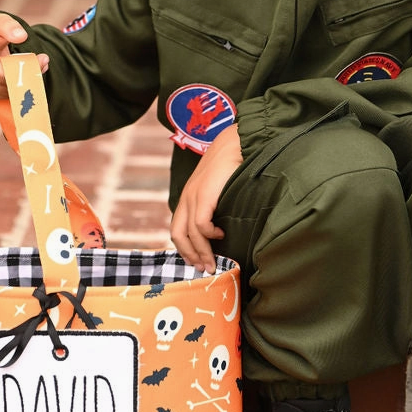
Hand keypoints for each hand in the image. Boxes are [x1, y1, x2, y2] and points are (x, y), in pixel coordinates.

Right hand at [0, 12, 48, 100]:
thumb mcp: (0, 21)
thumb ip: (10, 27)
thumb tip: (21, 36)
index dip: (19, 72)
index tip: (39, 61)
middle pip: (4, 84)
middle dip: (26, 76)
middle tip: (43, 63)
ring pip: (6, 92)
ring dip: (23, 83)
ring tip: (34, 66)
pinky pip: (3, 95)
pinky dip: (16, 87)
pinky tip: (21, 75)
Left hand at [171, 124, 241, 272]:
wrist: (234, 142)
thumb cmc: (230, 166)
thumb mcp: (217, 189)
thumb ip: (214, 207)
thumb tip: (222, 231)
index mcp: (187, 198)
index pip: (177, 229)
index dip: (184, 249)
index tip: (196, 262)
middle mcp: (187, 198)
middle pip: (178, 235)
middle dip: (190, 256)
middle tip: (204, 269)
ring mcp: (194, 196)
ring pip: (190, 234)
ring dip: (201, 252)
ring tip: (212, 264)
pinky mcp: (205, 195)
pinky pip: (201, 224)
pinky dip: (209, 235)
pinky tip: (220, 235)